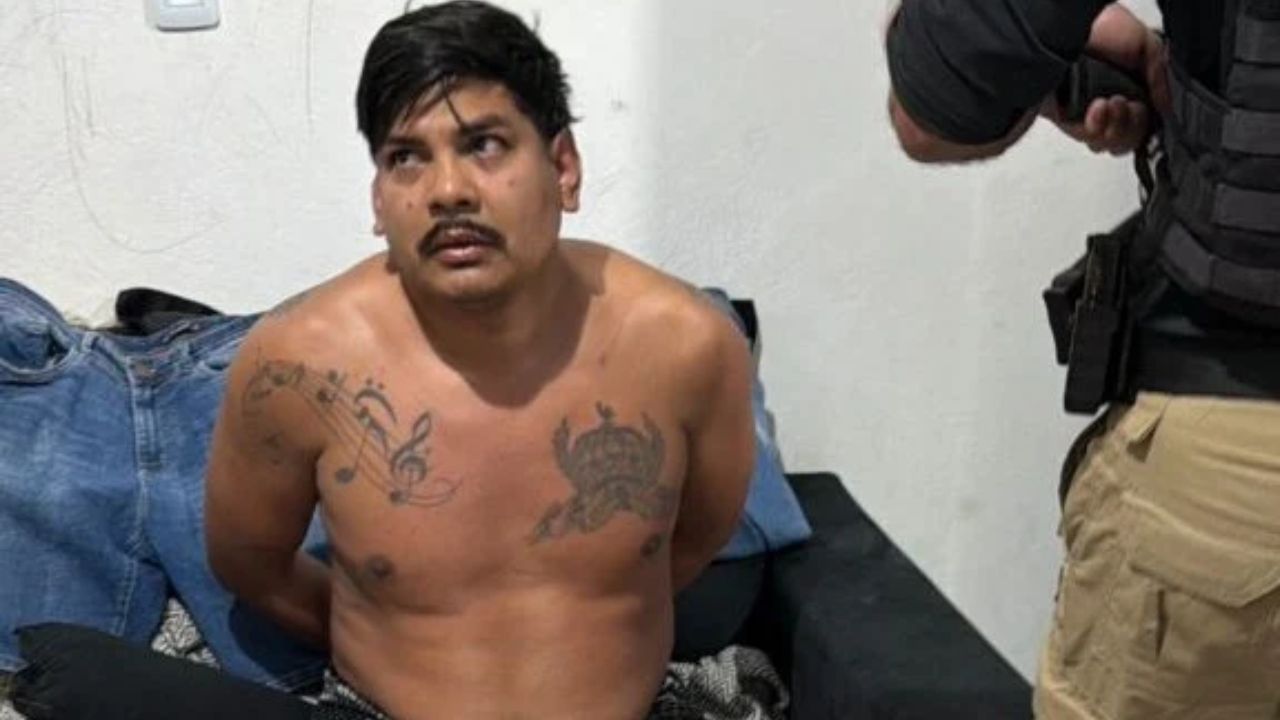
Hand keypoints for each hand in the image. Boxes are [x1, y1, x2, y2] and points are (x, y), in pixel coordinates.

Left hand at [1045, 3, 1168, 154]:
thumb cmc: (1101, 27)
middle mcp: (1110, 101)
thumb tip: (1168, 109)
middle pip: (1129, 140)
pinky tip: (1095, 107)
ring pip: (1108, 144)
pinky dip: (1094, 127)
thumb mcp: (1148, 45)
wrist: (1061, 29)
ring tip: (1108, 102)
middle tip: (1126, 105)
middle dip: (1133, 126)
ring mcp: (1087, 112)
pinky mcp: (1065, 118)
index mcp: (1132, 86)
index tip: (1146, 110)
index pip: (1146, 123)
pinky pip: (1084, 139)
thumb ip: (1161, 78)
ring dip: (1115, 126)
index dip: (1148, 124)